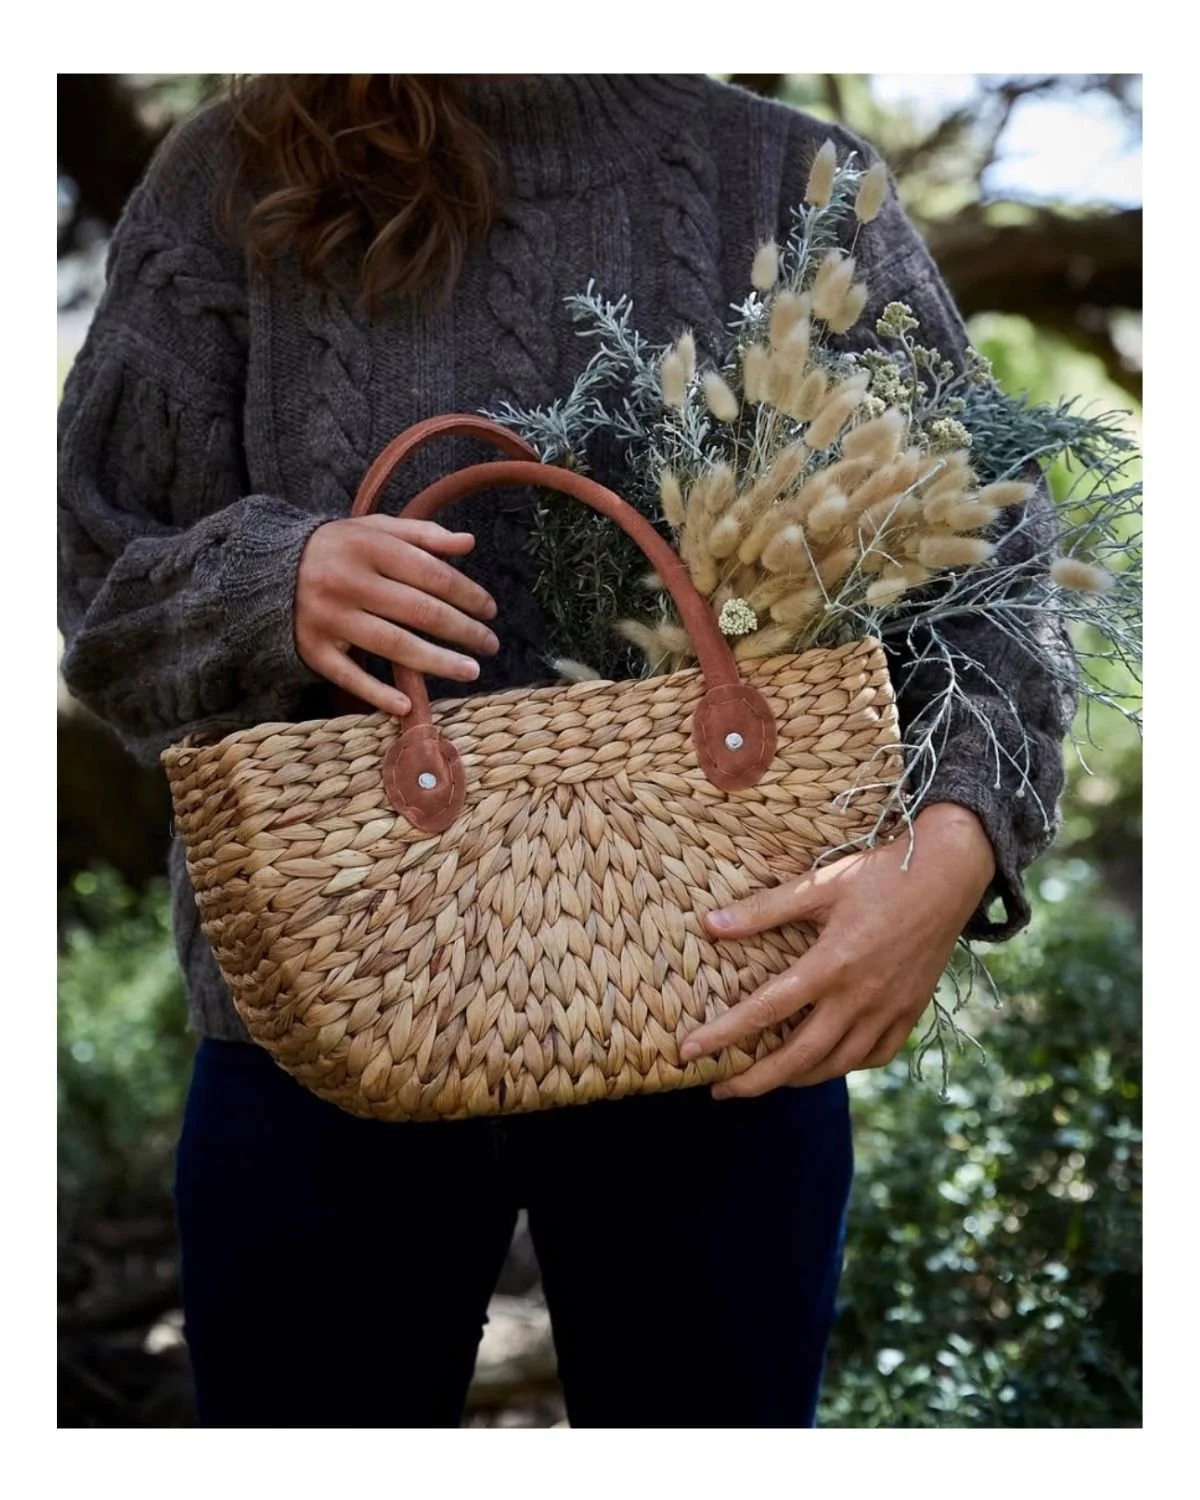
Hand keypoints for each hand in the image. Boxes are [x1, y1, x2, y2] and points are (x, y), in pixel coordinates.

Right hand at [295, 515, 499, 716]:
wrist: (266, 569)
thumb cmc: (337, 549)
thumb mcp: (375, 529)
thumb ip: (422, 534)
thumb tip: (468, 543)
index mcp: (368, 547)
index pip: (431, 573)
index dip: (467, 594)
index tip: (490, 610)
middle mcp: (348, 581)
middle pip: (418, 611)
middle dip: (462, 630)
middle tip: (490, 645)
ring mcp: (329, 618)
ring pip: (393, 645)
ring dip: (437, 662)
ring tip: (470, 671)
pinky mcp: (313, 649)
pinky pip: (349, 676)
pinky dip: (378, 693)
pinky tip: (407, 704)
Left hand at [678, 802, 996, 1096]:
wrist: (949, 872)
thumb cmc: (878, 873)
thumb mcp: (818, 885)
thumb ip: (763, 911)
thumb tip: (709, 925)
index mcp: (831, 965)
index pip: (765, 1011)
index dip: (723, 1035)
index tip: (689, 1052)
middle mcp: (860, 997)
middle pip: (799, 1056)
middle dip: (756, 1079)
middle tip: (720, 1090)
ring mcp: (889, 1009)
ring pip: (837, 1064)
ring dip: (797, 1078)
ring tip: (766, 1080)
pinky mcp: (911, 1011)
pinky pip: (875, 1056)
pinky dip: (845, 1066)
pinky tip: (825, 1063)